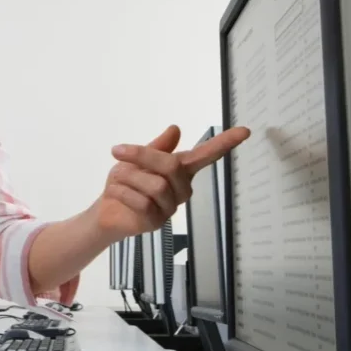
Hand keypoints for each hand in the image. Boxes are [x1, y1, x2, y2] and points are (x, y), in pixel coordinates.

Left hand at [99, 124, 249, 236]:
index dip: (224, 143)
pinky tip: (115, 193)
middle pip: (171, 165)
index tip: (244, 131)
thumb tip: (175, 129)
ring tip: (117, 179)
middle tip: (118, 151)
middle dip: (142, 156)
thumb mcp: (136, 159)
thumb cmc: (125, 181)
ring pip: (156, 185)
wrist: (105, 209)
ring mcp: (171, 207)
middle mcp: (181, 188)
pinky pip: (143, 202)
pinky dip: (123, 192)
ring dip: (128, 177)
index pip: (206, 155)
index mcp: (180, 170)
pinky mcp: (157, 222)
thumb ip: (157, 147)